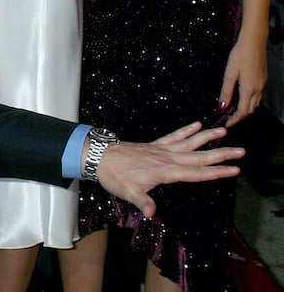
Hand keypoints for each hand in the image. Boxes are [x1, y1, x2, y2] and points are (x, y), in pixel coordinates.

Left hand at [96, 122, 242, 217]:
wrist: (99, 156)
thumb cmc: (114, 176)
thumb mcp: (128, 193)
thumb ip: (143, 202)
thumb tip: (152, 214)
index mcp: (165, 171)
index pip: (196, 172)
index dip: (216, 172)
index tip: (235, 169)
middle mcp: (167, 158)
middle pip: (199, 156)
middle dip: (221, 154)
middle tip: (241, 151)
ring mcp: (161, 149)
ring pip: (189, 142)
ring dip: (207, 137)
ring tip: (225, 130)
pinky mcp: (154, 145)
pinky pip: (174, 136)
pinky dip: (186, 130)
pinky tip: (197, 124)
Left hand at [220, 36, 266, 126]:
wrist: (254, 42)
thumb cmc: (240, 55)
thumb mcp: (229, 74)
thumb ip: (226, 92)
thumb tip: (222, 107)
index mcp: (249, 89)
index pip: (243, 112)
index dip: (235, 120)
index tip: (227, 124)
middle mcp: (258, 89)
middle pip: (251, 110)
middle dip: (240, 117)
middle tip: (229, 119)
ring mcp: (263, 85)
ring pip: (256, 104)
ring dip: (246, 109)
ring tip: (234, 111)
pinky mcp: (263, 80)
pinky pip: (258, 96)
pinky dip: (250, 101)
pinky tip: (242, 98)